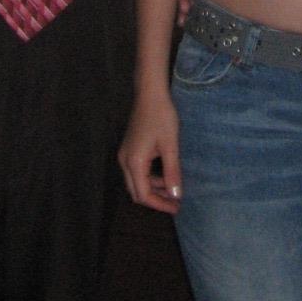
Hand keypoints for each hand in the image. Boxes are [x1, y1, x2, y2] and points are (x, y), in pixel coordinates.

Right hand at [118, 93, 182, 214]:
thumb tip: (176, 196)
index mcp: (134, 162)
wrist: (150, 93)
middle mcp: (125, 161)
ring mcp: (125, 155)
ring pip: (136, 182)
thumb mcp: (170, 145)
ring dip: (153, 189)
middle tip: (175, 203)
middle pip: (137, 191)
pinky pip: (137, 171)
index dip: (160, 204)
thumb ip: (172, 172)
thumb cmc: (162, 116)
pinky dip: (149, 178)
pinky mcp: (129, 149)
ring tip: (172, 191)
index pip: (143, 195)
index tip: (176, 207)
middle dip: (156, 200)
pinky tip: (164, 175)